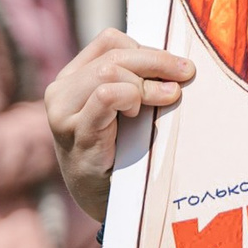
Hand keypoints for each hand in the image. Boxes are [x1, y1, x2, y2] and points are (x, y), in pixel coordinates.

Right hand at [47, 30, 193, 219]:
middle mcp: (60, 92)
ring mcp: (63, 113)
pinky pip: (105, 96)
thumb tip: (176, 60)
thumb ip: (135, 82)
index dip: (146, 48)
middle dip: (157, 62)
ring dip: (145, 85)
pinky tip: (139, 115)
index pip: (110, 41)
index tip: (175, 68)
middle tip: (187, 75)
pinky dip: (131, 98)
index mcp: (72, 80)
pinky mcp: (76, 134)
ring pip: (110, 71)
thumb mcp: (126, 111)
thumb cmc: (123, 155)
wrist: (110, 206)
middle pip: (114, 55)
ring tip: (161, 102)